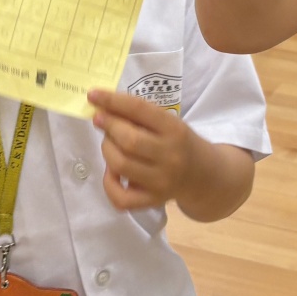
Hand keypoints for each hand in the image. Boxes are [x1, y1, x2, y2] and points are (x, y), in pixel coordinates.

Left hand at [87, 90, 198, 210]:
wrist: (203, 175)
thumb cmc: (178, 142)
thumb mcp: (168, 122)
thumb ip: (140, 116)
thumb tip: (103, 108)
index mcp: (175, 130)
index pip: (140, 110)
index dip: (113, 101)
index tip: (93, 95)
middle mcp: (170, 156)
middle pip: (128, 140)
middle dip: (108, 126)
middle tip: (101, 120)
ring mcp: (161, 182)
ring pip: (120, 164)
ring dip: (106, 149)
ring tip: (109, 142)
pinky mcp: (152, 201)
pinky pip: (120, 197)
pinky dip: (109, 182)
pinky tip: (112, 171)